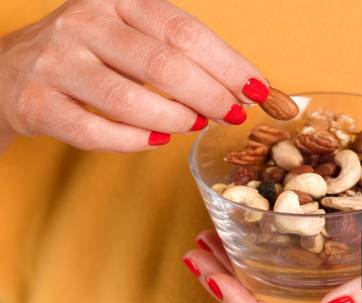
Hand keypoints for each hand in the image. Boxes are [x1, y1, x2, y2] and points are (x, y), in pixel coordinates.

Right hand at [0, 0, 268, 150]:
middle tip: (233, 114)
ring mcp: (56, 63)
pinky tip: (157, 139)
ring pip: (130, 99)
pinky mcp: (36, 103)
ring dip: (176, 118)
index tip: (257, 89)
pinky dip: (133, 140)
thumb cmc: (88, 54)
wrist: (9, 71)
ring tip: (195, 125)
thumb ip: (179, 54)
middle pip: (164, 64)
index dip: (227, 64)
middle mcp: (84, 23)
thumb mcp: (129, 34)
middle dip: (210, 95)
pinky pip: (94, 131)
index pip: (185, 32)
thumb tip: (242, 88)